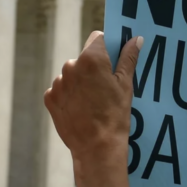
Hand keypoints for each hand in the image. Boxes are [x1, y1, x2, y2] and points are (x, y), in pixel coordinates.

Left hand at [44, 31, 142, 161]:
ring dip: (80, 83)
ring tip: (93, 103)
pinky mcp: (50, 98)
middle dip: (93, 68)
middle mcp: (70, 66)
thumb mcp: (126, 86)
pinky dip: (69, 96)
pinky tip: (81, 110)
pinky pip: (61, 90)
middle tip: (105, 88)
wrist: (96, 147)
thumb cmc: (115, 116)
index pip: (97, 39)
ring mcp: (58, 83)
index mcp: (91, 59)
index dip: (106, 47)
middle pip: (83, 58)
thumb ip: (128, 58)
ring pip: (71, 74)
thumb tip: (136, 39)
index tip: (113, 60)